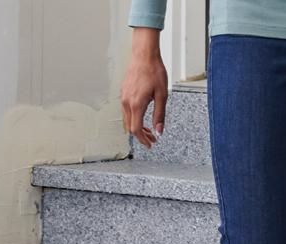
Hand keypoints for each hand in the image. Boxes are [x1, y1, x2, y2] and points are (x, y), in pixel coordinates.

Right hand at [120, 27, 167, 148]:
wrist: (144, 55)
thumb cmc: (154, 72)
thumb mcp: (162, 95)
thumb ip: (160, 115)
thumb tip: (159, 131)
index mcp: (136, 104)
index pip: (136, 129)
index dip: (143, 140)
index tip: (150, 145)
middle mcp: (126, 102)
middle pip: (131, 127)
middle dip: (142, 136)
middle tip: (153, 140)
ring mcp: (123, 97)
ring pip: (128, 120)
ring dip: (138, 127)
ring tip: (150, 130)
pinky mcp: (124, 93)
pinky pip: (126, 111)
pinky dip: (134, 118)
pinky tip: (143, 118)